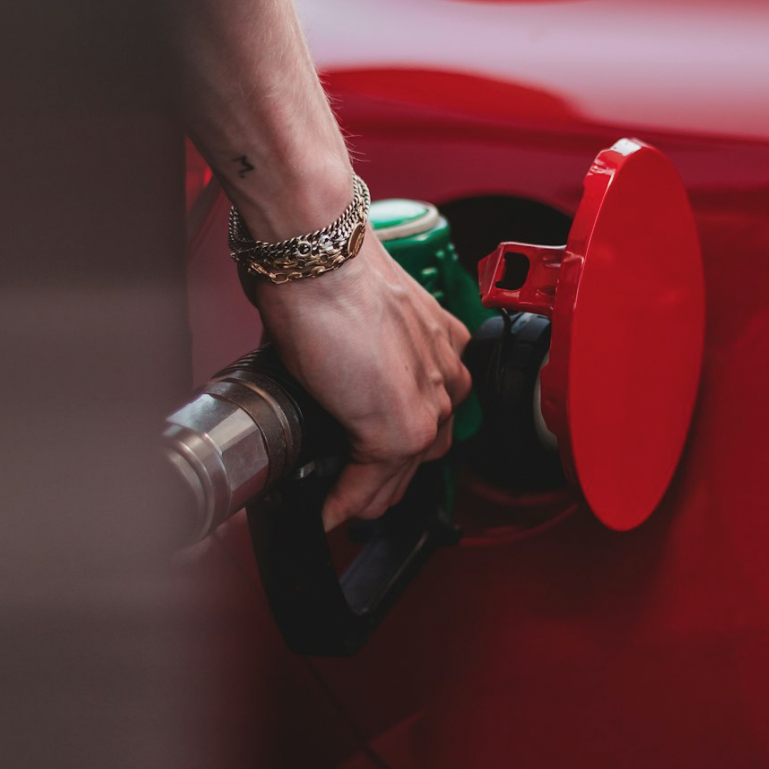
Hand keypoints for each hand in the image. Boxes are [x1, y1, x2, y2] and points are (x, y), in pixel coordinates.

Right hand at [256, 231, 471, 531]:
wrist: (321, 259)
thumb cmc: (331, 271)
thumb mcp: (366, 317)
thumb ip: (368, 350)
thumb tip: (335, 371)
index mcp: (444, 346)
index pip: (431, 413)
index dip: (399, 442)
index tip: (372, 457)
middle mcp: (447, 378)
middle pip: (423, 451)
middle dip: (386, 475)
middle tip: (351, 486)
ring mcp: (429, 407)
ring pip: (403, 474)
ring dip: (368, 493)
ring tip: (338, 502)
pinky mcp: (399, 430)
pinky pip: (371, 483)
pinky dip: (344, 502)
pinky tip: (325, 509)